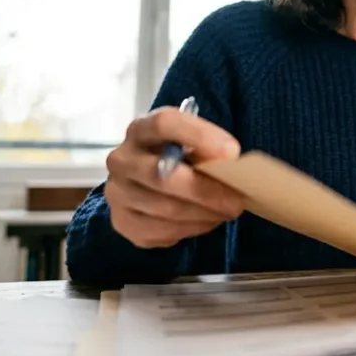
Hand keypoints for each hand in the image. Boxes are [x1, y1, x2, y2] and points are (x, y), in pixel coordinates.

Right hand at [104, 106, 245, 247]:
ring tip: (226, 212)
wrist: (139, 183)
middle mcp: (122, 159)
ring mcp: (118, 193)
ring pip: (166, 209)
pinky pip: (161, 231)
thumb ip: (205, 150)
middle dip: (206, 191)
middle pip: (163, 176)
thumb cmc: (173, 157)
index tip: (232, 152)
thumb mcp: (187, 143)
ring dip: (203, 214)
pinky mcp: (122, 222)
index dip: (199, 136)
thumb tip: (233, 166)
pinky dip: (191, 228)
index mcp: (141, 130)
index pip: (164, 124)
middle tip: (236, 202)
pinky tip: (206, 221)